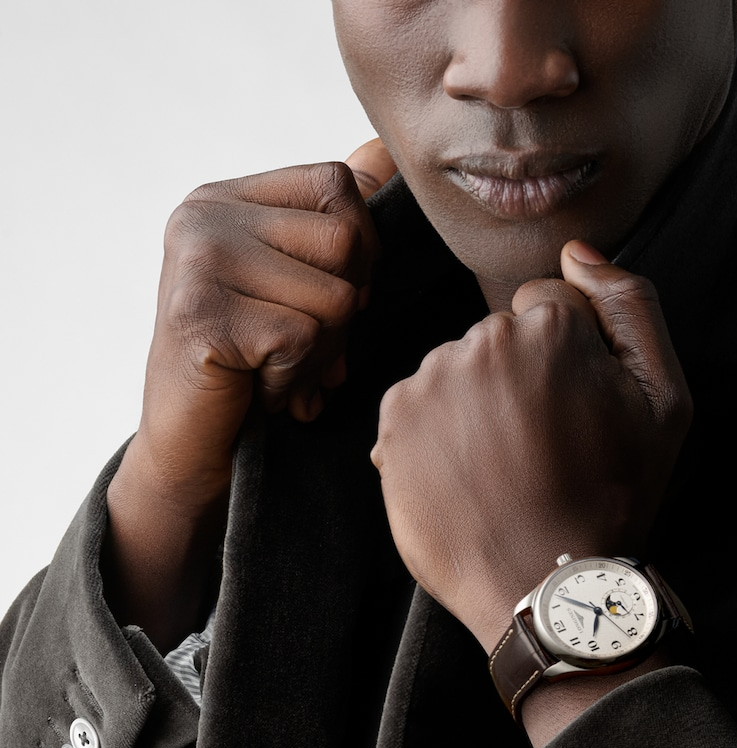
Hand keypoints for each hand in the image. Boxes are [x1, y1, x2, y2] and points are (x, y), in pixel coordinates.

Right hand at [126, 138, 394, 518]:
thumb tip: (384, 151)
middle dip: (345, 310)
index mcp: (226, 199)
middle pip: (345, 241)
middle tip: (299, 346)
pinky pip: (303, 340)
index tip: (324, 298)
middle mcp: (203, 217)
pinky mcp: (201, 317)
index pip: (337, 185)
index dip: (360, 251)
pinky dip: (294, 379)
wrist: (193, 447)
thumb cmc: (253, 366)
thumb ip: (331, 219)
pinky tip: (259, 388)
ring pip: (334, 297)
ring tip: (275, 367)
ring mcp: (196, 264)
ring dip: (321, 352)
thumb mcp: (295, 284)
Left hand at [371, 240, 691, 652]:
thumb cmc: (613, 499)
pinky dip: (436, 435)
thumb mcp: (665, 401)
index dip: (569, 363)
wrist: (545, 585)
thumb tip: (577, 253)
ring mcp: (431, 381)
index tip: (573, 416)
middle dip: (517, 381)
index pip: (549, 308)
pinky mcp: (394, 422)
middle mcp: (481, 340)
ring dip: (474, 408)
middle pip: (499, 338)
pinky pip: (417, 406)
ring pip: (457, 371)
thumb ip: (631, 306)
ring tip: (502, 471)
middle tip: (540, 450)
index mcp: (548, 326)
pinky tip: (467, 477)